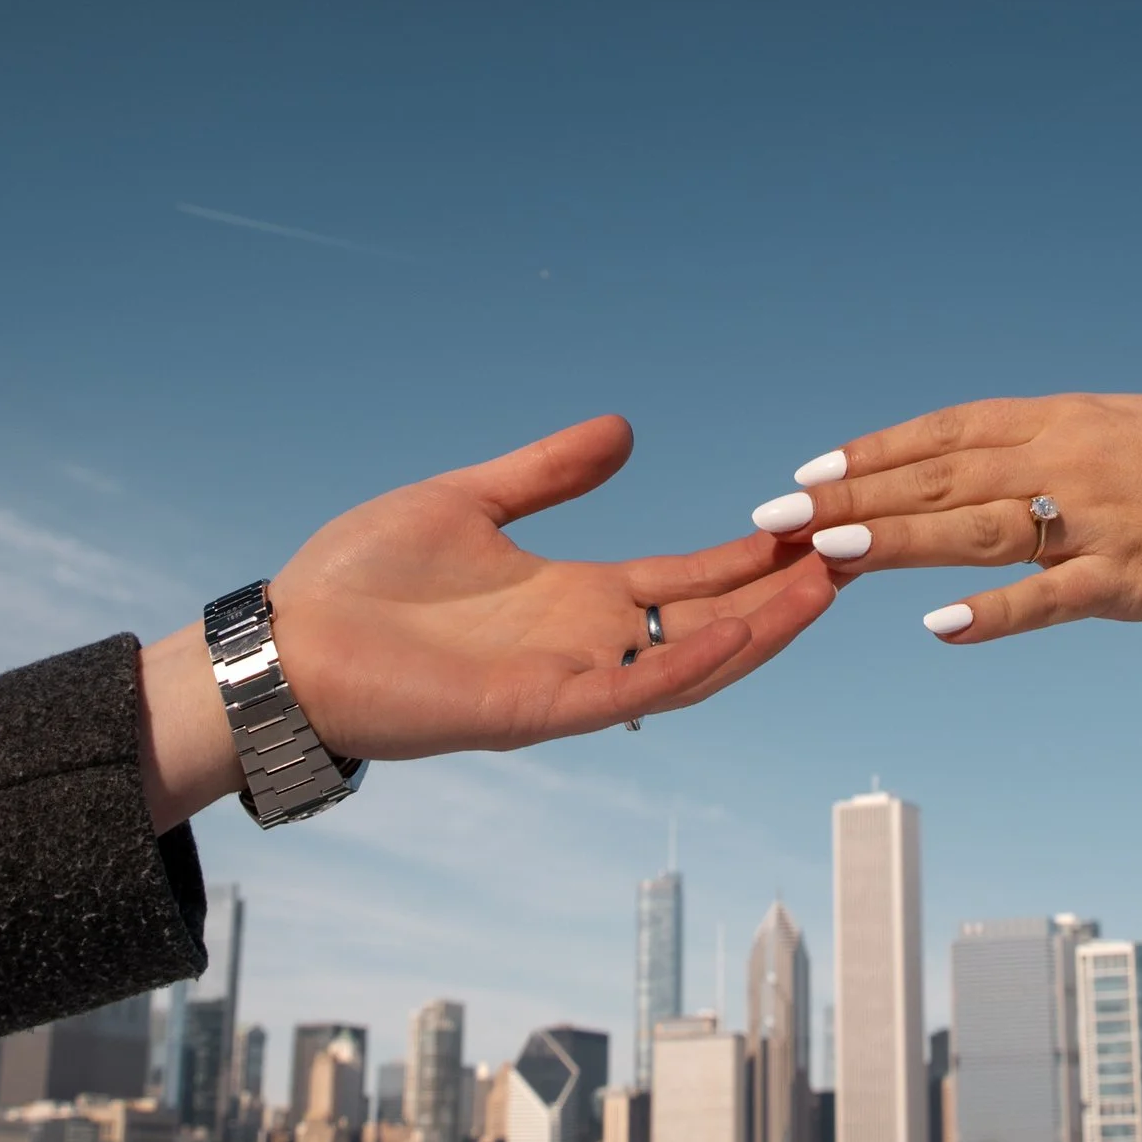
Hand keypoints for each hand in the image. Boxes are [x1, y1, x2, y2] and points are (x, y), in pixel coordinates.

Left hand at [139, 415, 839, 829]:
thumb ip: (549, 473)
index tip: (813, 523)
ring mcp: (565, 682)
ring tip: (826, 585)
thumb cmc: (361, 582)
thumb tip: (623, 430)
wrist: (285, 644)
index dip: (752, 556)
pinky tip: (736, 631)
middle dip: (782, 593)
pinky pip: (626, 692)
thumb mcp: (470, 501)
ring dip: (760, 629)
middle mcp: (584, 644)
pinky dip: (686, 664)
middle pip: (710, 620)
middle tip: (855, 551)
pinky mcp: (531, 711)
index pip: (688, 578)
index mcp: (573, 599)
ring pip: (688, 662)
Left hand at [757, 393, 1141, 648]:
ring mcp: (1101, 520)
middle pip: (944, 476)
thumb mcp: (1136, 429)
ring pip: (981, 527)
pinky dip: (995, 612)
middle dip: (856, 494)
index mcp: (1072, 419)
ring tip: (831, 551)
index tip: (811, 470)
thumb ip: (1062, 441)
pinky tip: (940, 627)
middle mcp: (1075, 459)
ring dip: (901, 539)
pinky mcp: (1131, 580)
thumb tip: (994, 452)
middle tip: (780, 515)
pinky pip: (1051, 598)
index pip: (951, 429)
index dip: (877, 450)